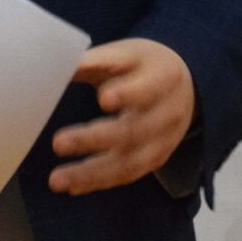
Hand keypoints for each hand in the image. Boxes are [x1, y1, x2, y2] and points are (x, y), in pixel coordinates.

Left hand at [49, 38, 195, 194]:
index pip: (147, 88)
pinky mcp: (154, 160)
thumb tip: (57, 62)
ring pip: (128, 162)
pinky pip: (126, 175)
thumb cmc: (144, 67)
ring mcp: (162, 142)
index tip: (103, 98)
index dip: (127, 94)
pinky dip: (99, 182)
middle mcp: (167, 114)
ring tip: (57, 180)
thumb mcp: (126, 54)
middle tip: (58, 142)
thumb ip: (95, 60)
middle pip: (133, 131)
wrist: (184, 87)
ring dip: (90, 173)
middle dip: (94, 139)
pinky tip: (72, 186)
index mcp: (162, 78)